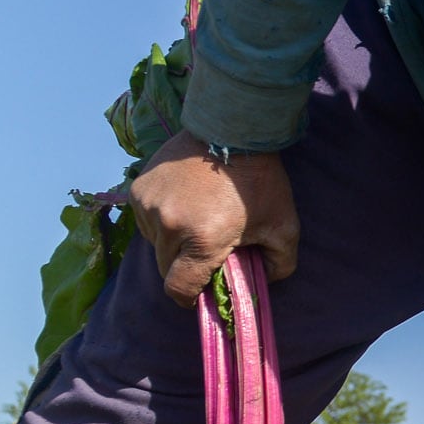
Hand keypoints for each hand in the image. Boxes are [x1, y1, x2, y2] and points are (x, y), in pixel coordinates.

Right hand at [130, 131, 300, 306]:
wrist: (232, 128)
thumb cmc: (261, 180)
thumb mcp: (284, 226)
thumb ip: (279, 265)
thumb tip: (260, 284)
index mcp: (202, 240)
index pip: (178, 289)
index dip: (190, 296)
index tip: (203, 288)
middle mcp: (168, 225)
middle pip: (166, 268)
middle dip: (186, 267)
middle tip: (209, 250)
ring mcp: (148, 205)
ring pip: (154, 244)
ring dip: (173, 242)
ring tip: (199, 221)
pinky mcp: (138, 189)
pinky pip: (146, 220)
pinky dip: (162, 220)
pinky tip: (186, 204)